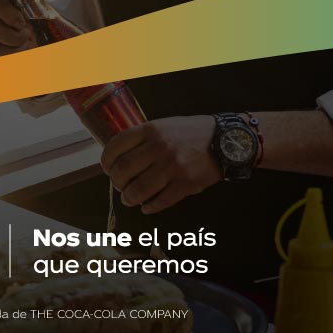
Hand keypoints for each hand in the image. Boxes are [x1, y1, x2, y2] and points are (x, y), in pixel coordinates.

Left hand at [100, 117, 220, 214]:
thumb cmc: (191, 133)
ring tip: (130, 198)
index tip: (107, 168)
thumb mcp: (164, 126)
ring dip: (129, 198)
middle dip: (116, 182)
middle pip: (123, 171)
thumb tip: (118, 157)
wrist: (226, 140)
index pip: (115, 146)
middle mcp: (159, 148)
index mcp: (151, 130)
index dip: (106, 161)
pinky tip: (146, 206)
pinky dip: (149, 207)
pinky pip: (159, 201)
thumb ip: (142, 138)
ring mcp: (172, 167)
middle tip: (119, 185)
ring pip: (138, 190)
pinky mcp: (185, 184)